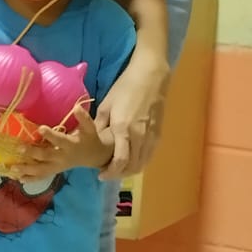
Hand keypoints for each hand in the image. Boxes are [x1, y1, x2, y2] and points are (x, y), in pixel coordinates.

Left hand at [22, 109, 113, 176]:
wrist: (94, 156)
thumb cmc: (89, 139)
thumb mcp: (90, 128)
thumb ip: (83, 118)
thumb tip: (76, 107)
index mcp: (71, 145)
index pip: (59, 140)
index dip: (50, 135)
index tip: (40, 128)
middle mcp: (63, 157)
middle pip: (46, 156)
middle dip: (32, 153)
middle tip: (18, 148)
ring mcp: (57, 166)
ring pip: (41, 170)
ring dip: (27, 170)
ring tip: (13, 168)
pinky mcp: (54, 171)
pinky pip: (42, 177)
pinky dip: (30, 179)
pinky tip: (18, 179)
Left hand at [94, 54, 168, 180]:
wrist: (151, 76)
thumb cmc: (125, 87)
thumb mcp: (106, 105)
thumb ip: (99, 125)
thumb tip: (93, 140)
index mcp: (123, 129)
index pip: (119, 161)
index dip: (110, 172)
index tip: (100, 174)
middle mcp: (139, 136)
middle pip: (132, 167)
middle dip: (119, 174)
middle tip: (108, 173)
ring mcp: (151, 136)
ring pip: (142, 164)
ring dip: (130, 170)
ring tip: (118, 168)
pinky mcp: (159, 134)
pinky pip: (149, 155)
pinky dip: (140, 162)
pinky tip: (131, 159)